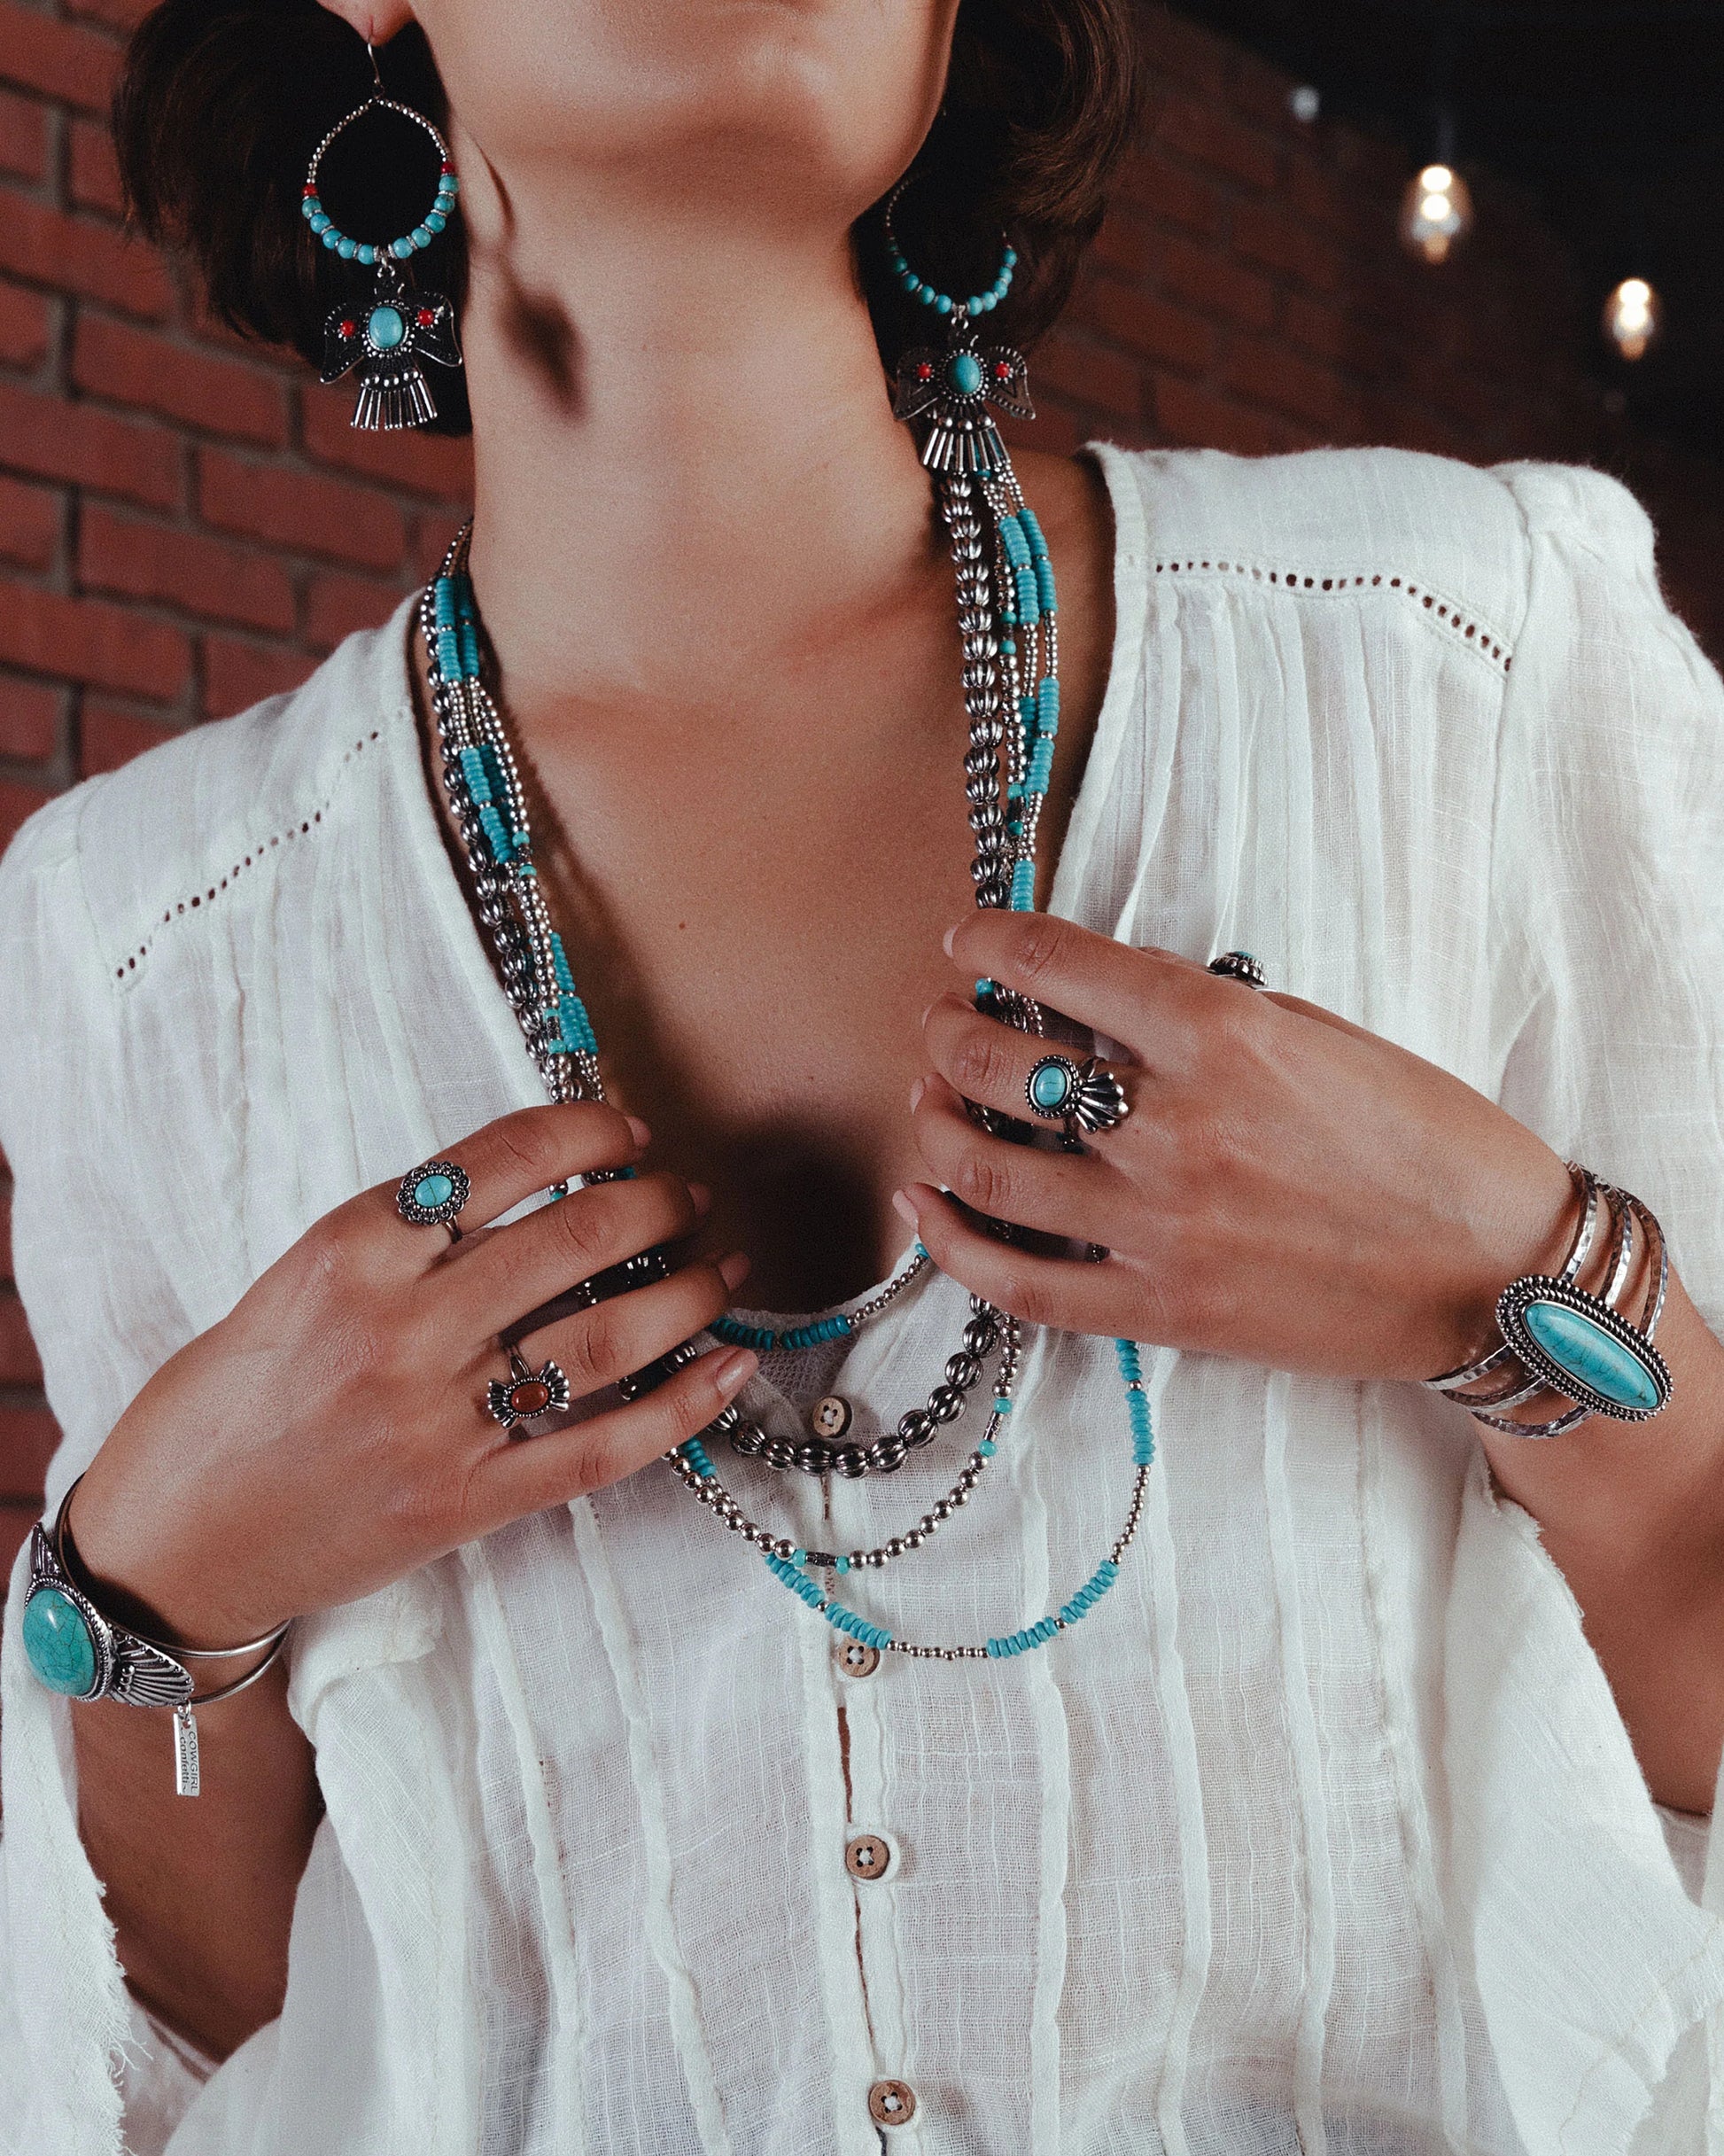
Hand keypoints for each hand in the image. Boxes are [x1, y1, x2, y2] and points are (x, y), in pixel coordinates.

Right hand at [70, 1103, 755, 1645]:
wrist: (169, 1543)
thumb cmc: (225, 1403)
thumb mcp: (296, 1279)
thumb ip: (404, 1238)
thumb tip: (529, 1190)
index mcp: (351, 1248)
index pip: (506, 1156)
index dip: (590, 1131)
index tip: (626, 1132)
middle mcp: (402, 1326)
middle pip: (578, 1236)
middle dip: (657, 1202)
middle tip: (687, 1196)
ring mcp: (439, 1420)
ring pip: (608, 1335)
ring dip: (688, 1290)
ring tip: (722, 1265)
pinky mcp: (466, 1502)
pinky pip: (602, 1447)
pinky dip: (681, 1405)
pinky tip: (729, 1367)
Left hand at [899, 913, 1575, 1382]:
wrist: (1501, 1274)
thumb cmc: (1429, 1143)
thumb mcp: (1323, 1036)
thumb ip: (1207, 1018)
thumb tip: (1103, 1004)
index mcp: (1224, 1035)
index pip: (1061, 968)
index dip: (991, 944)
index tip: (967, 941)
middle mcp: (1177, 1125)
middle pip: (1002, 1068)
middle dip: (949, 1030)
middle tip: (941, 1019)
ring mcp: (1161, 1226)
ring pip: (990, 1172)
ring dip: (937, 1123)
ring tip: (928, 1097)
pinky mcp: (1161, 1310)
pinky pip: (1022, 1285)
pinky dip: (953, 1242)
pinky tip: (922, 1202)